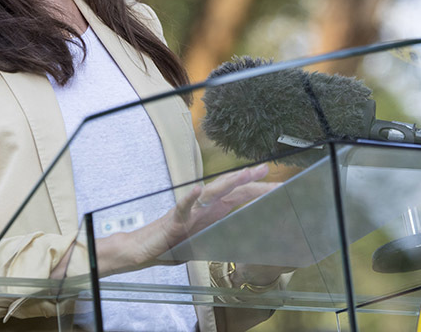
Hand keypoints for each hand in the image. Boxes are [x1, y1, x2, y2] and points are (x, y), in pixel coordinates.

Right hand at [86, 163, 278, 275]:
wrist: (144, 249)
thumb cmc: (174, 243)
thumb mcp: (204, 238)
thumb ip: (222, 232)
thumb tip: (247, 235)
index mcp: (212, 210)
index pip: (238, 195)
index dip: (256, 188)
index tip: (276, 183)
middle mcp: (202, 206)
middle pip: (229, 189)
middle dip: (250, 180)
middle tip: (267, 170)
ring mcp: (189, 212)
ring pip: (210, 192)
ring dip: (228, 182)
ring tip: (244, 172)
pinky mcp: (174, 221)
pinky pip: (182, 207)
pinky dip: (189, 198)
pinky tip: (197, 190)